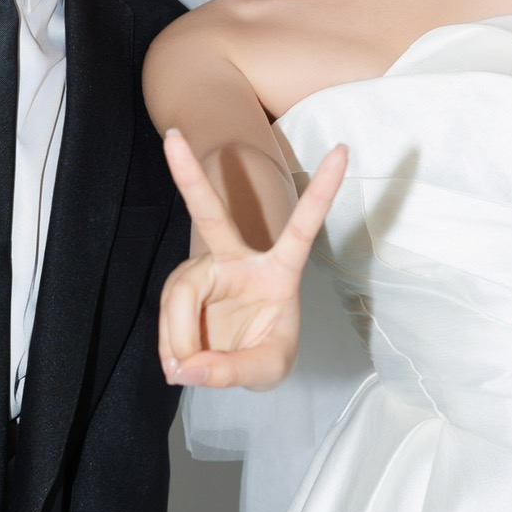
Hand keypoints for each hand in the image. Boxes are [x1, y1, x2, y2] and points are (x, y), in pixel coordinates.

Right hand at [158, 130, 346, 387]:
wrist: (241, 358)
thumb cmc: (268, 352)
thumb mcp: (267, 370)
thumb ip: (233, 371)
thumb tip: (186, 368)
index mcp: (279, 270)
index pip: (303, 228)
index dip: (322, 192)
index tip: (344, 151)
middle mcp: (238, 259)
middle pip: (210, 217)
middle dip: (189, 177)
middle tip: (174, 139)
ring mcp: (206, 270)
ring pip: (180, 295)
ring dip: (178, 340)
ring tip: (184, 372)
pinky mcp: (182, 286)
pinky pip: (167, 316)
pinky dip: (170, 347)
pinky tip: (177, 366)